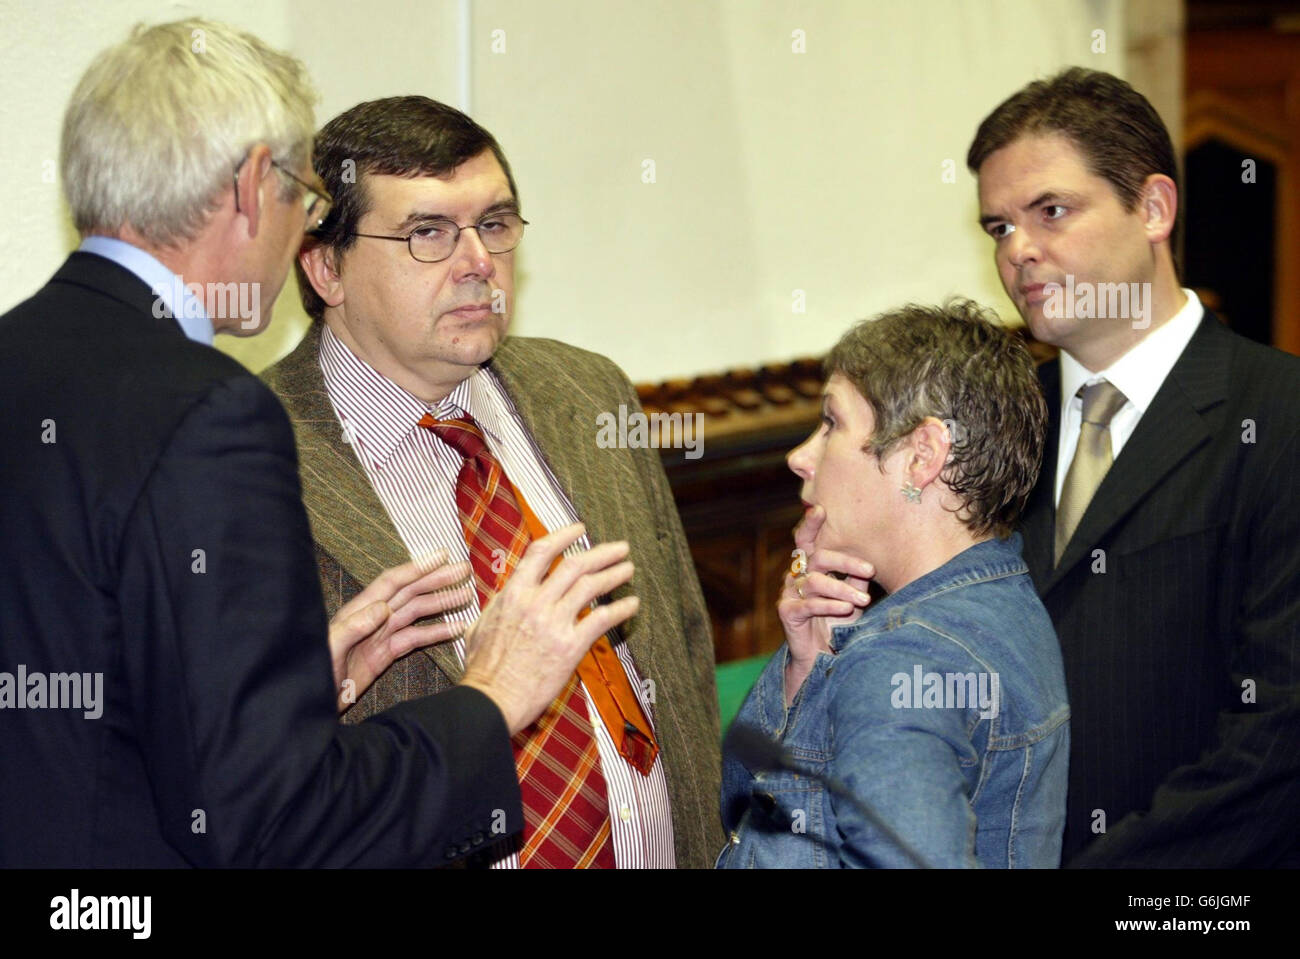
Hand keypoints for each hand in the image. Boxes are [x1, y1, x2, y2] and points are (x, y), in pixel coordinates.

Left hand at [329, 554, 473, 713]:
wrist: (309, 707)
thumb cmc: (313, 676)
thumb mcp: (328, 651)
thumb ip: (353, 628)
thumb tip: (383, 608)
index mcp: (358, 612)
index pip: (392, 583)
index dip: (417, 568)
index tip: (442, 556)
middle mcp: (371, 619)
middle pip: (409, 593)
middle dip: (437, 580)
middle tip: (464, 571)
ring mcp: (379, 637)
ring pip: (416, 613)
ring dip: (441, 604)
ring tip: (466, 596)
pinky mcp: (384, 656)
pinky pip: (415, 639)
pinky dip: (436, 633)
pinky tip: (455, 628)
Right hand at [459, 523, 638, 734]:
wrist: (490, 699)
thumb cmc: (482, 670)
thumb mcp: (479, 626)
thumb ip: (497, 608)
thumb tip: (503, 599)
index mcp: (512, 594)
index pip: (541, 552)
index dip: (563, 536)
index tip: (580, 529)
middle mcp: (535, 602)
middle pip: (574, 565)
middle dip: (601, 553)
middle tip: (619, 549)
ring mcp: (553, 623)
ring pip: (590, 587)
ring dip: (613, 574)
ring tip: (628, 569)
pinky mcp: (569, 646)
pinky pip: (601, 619)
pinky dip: (620, 609)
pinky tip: (632, 604)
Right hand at [778, 505, 873, 705]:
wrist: (822, 656)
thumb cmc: (839, 622)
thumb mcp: (853, 596)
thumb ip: (856, 577)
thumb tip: (870, 558)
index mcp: (809, 566)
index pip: (807, 539)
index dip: (810, 524)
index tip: (820, 509)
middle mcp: (796, 575)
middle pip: (818, 557)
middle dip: (846, 561)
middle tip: (870, 569)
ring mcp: (789, 592)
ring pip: (816, 581)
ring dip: (843, 588)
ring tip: (863, 601)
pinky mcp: (787, 611)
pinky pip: (809, 604)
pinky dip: (829, 605)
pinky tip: (846, 608)